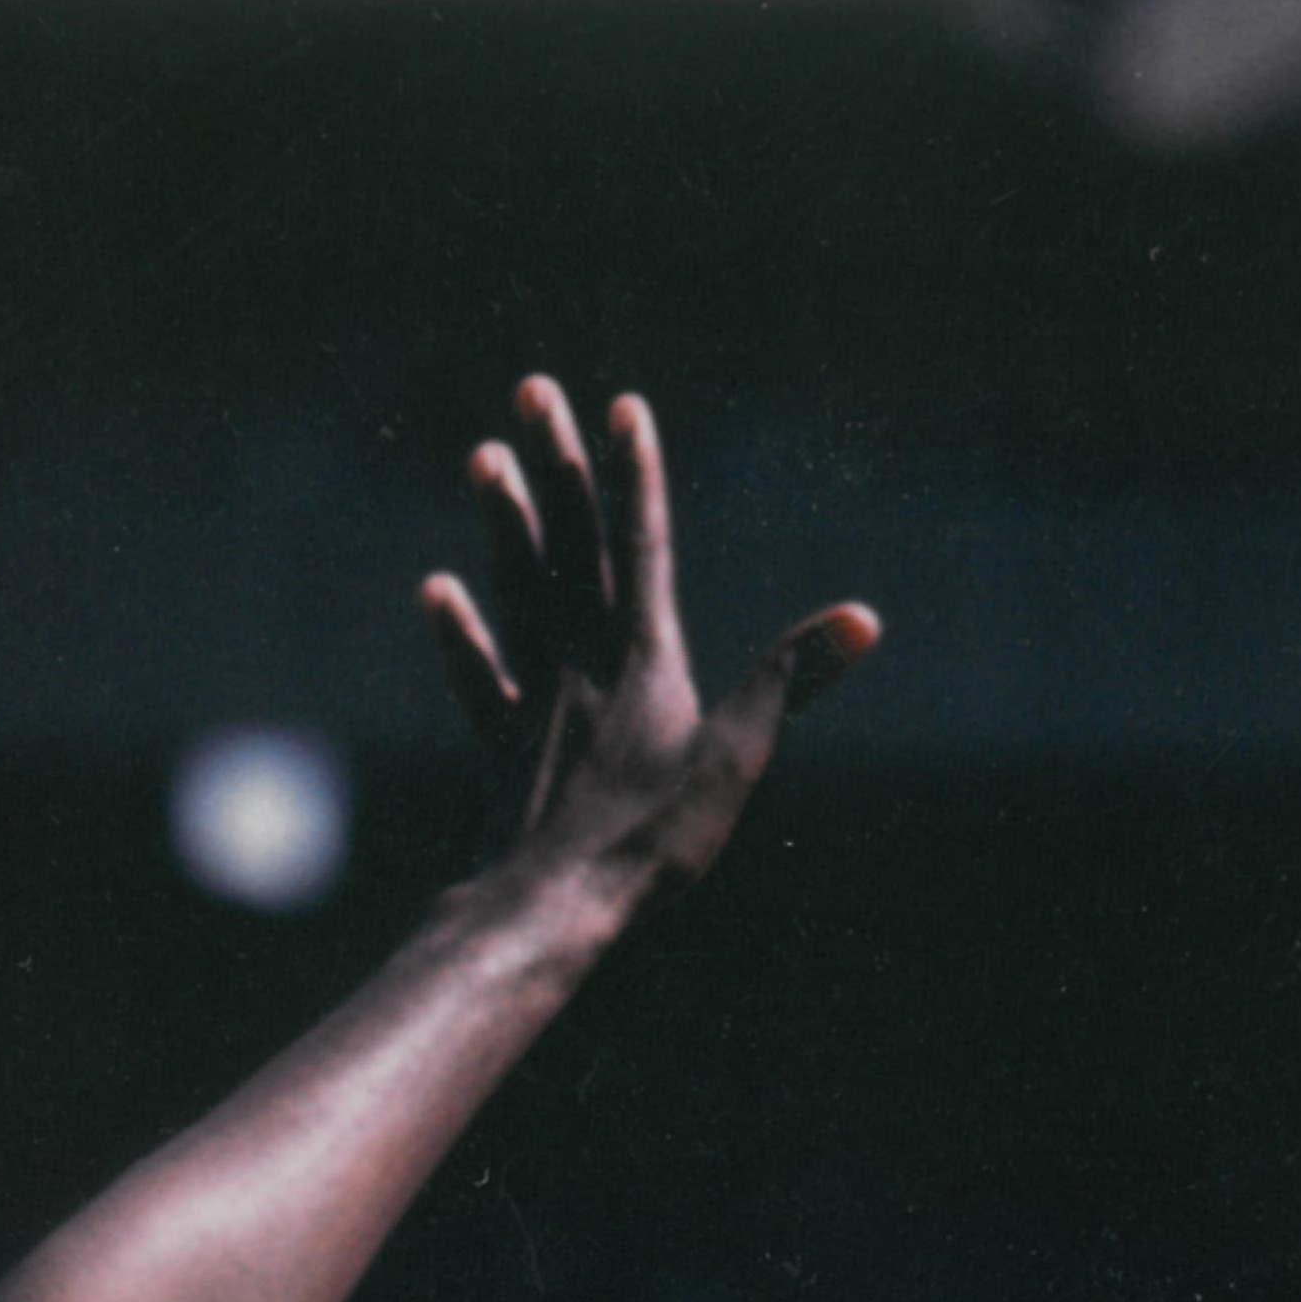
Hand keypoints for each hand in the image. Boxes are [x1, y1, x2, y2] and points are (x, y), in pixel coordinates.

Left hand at [424, 378, 875, 899]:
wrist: (550, 911)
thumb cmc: (649, 843)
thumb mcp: (737, 761)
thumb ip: (787, 681)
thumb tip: (863, 619)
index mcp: (644, 660)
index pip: (641, 547)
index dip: (634, 475)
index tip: (622, 405)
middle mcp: (583, 665)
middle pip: (569, 548)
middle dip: (558, 464)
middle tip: (533, 390)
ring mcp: (537, 702)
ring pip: (517, 595)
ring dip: (504, 524)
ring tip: (485, 458)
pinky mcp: (502, 749)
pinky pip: (478, 679)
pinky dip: (459, 634)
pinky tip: (437, 590)